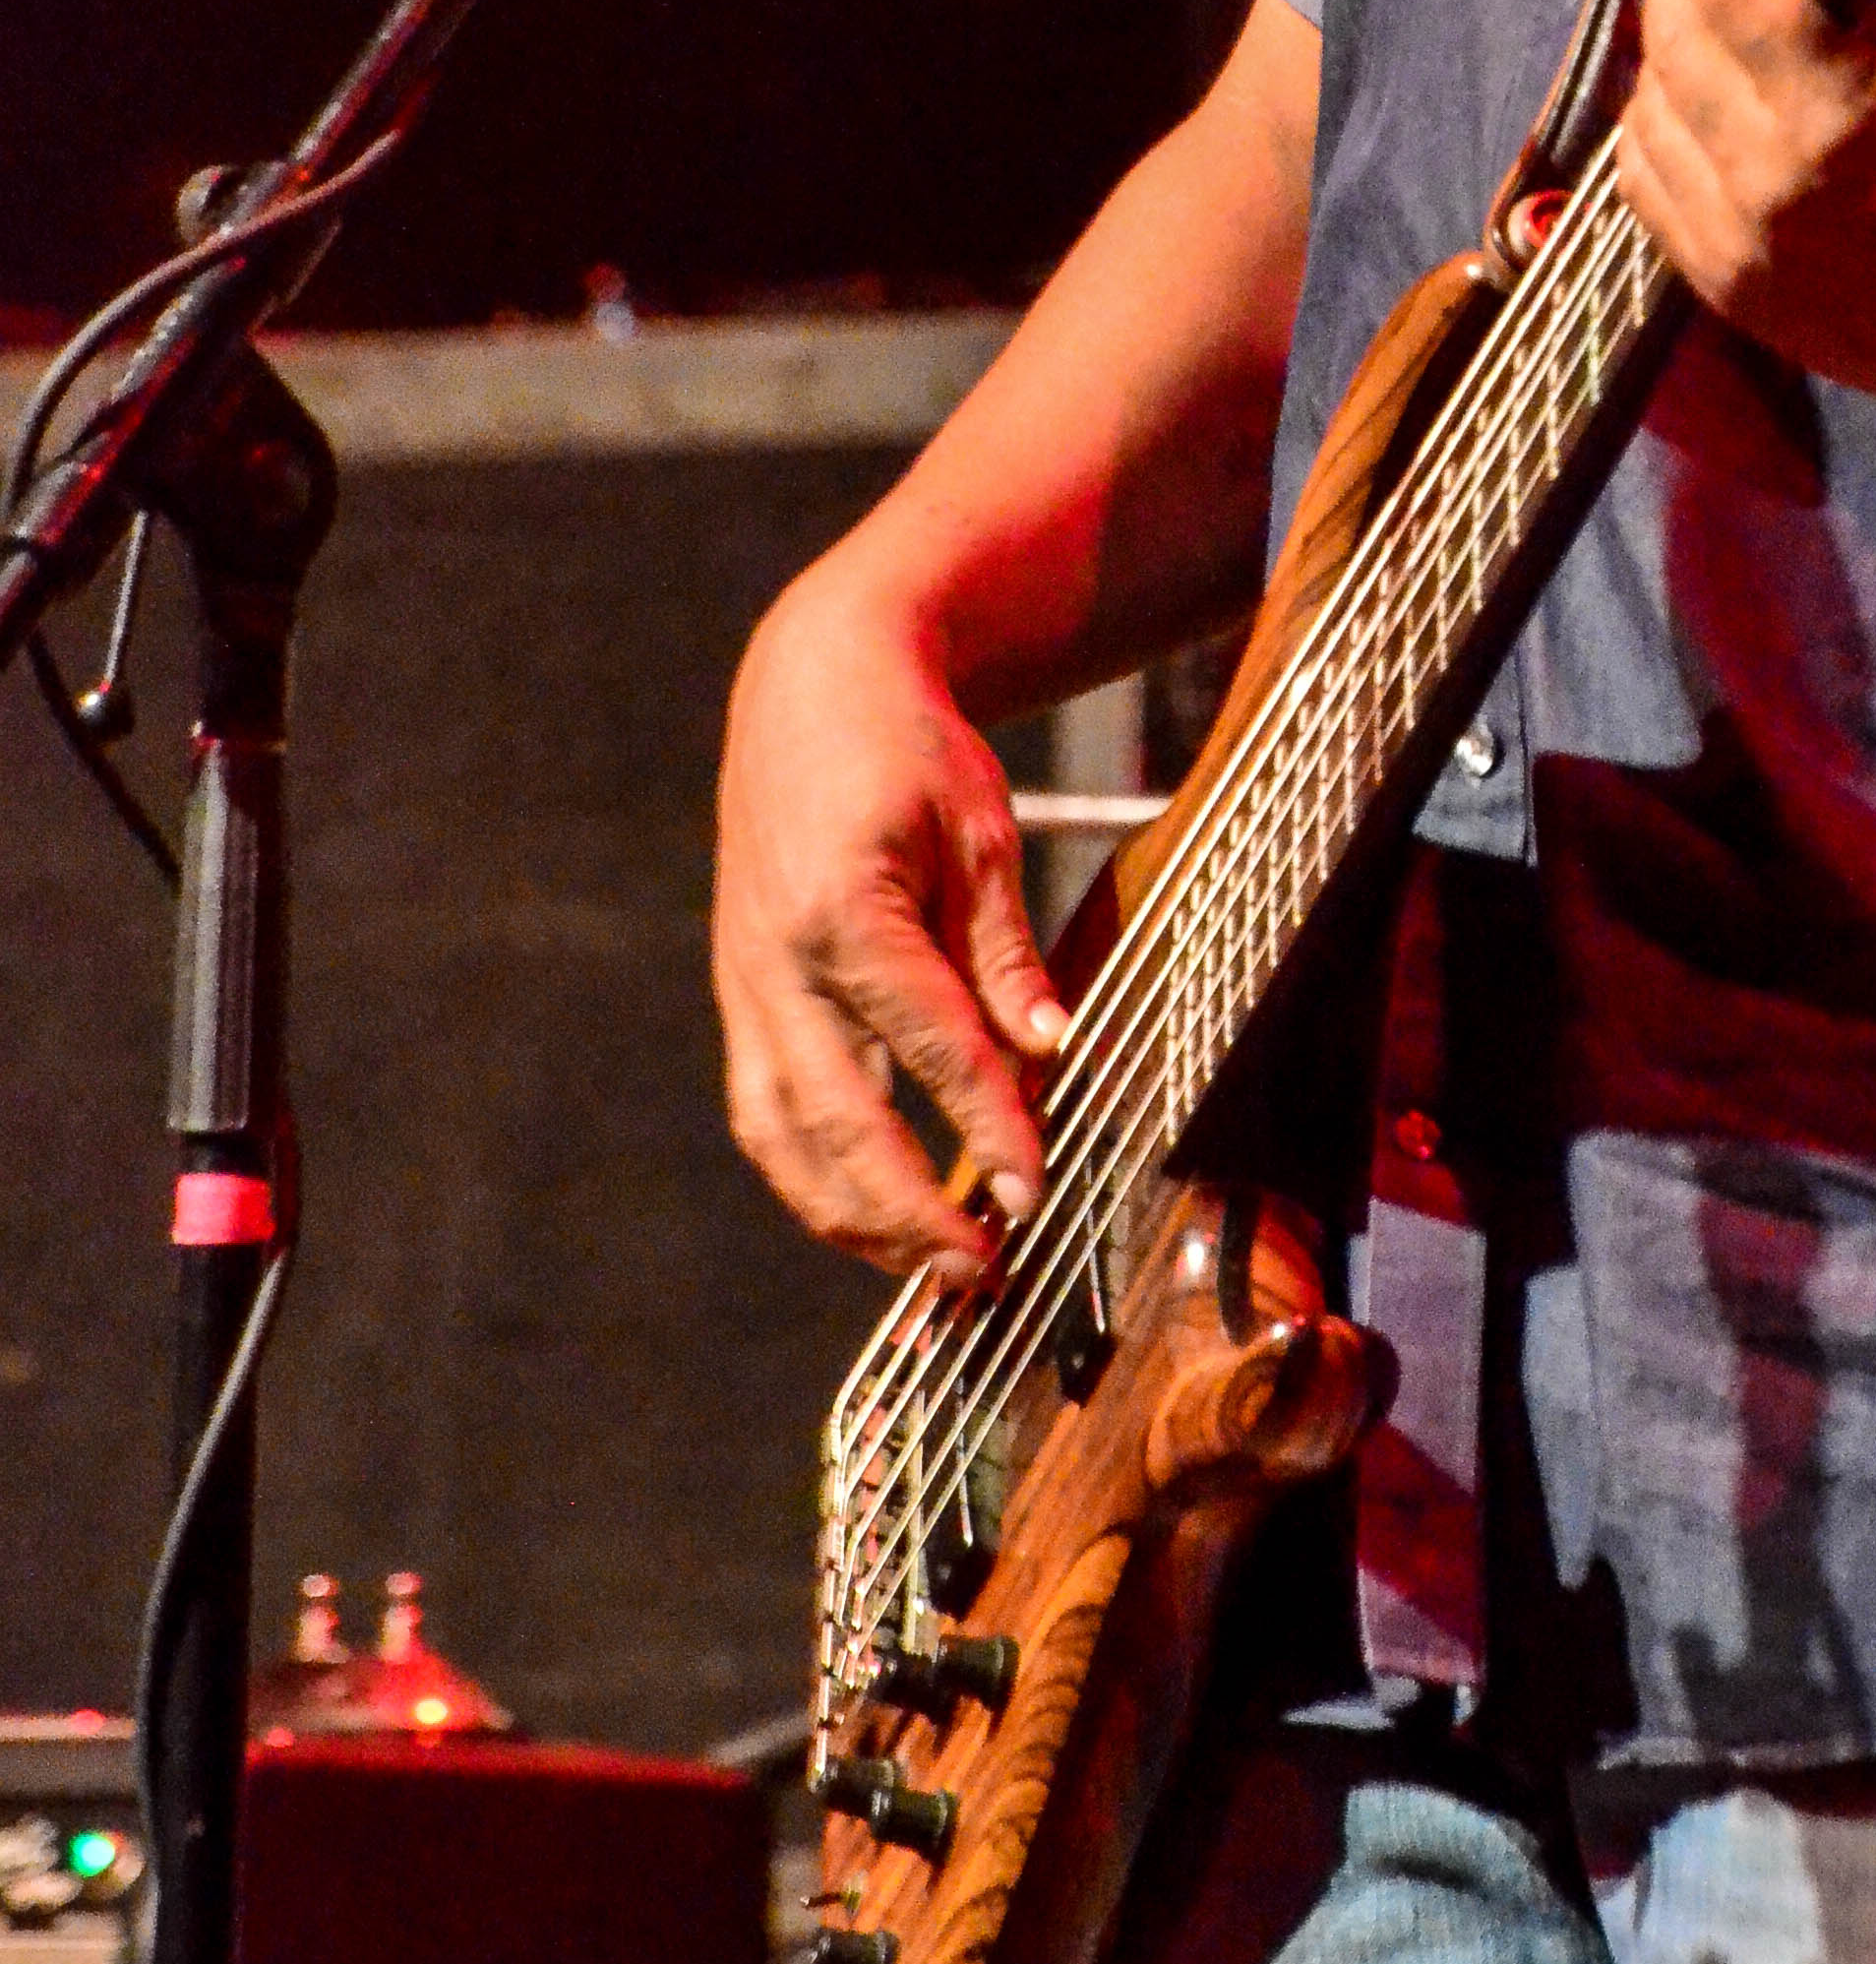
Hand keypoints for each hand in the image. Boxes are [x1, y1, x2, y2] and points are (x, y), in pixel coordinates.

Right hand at [710, 562, 1070, 1282]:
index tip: (1033, 1196)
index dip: (983, 1128)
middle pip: (836, 1116)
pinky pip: (764, 1110)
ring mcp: (744, 985)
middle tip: (981, 1272)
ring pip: (780, 1135)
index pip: (925, 1045)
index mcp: (841, 909)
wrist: (809, 691)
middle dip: (906, 1210)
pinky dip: (811, 1176)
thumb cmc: (908, 753)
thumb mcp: (980, 834)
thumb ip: (1005, 954)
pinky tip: (871, 1217)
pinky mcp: (739, 998)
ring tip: (928, 1272)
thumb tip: (1048, 1054)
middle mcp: (774, 960)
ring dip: (849, 1217)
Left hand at [1614, 0, 1875, 420]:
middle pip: (1668, 33)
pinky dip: (1662, 135)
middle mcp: (1770, 186)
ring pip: (1642, 106)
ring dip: (1672, 63)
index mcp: (1840, 115)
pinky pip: (1638, 182)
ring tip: (1724, 46)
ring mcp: (1734, 248)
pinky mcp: (1716, 290)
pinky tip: (1710, 114)